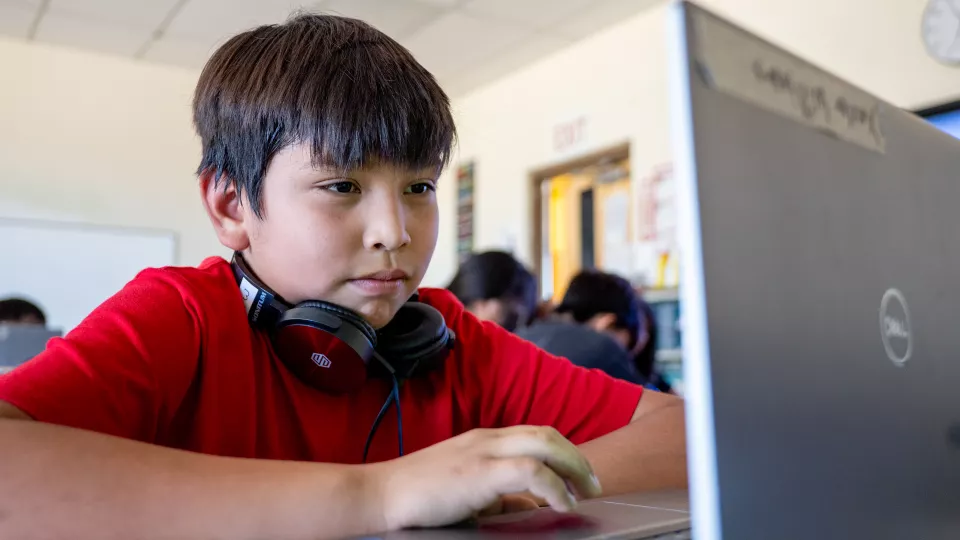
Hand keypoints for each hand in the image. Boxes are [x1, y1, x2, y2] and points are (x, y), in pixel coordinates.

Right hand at [370, 426, 602, 530]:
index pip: (535, 434)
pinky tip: (561, 503)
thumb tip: (530, 505)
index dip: (564, 453)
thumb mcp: (467, 493)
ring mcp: (483, 451)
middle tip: (593, 484)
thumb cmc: (419, 497)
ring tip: (585, 492)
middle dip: (577, 458)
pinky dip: (553, 486)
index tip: (580, 478)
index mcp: (483, 439)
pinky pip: (530, 472)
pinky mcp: (479, 472)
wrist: (381, 495)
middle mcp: (486, 438)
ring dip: (572, 467)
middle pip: (546, 433)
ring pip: (543, 444)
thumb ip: (499, 496)